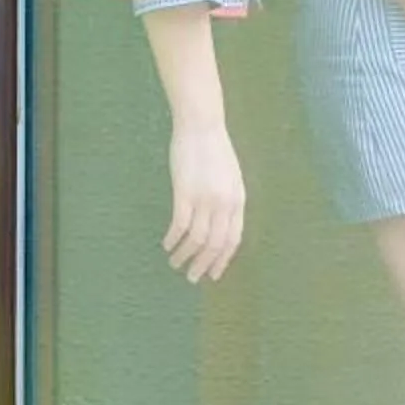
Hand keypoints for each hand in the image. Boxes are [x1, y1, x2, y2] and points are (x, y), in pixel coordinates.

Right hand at [165, 122, 246, 281]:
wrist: (201, 126)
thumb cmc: (214, 149)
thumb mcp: (231, 177)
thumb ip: (228, 201)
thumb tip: (220, 225)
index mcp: (238, 201)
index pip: (232, 239)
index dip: (222, 259)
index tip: (213, 273)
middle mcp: (224, 204)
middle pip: (215, 244)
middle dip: (203, 265)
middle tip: (192, 278)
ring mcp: (205, 199)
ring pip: (197, 239)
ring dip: (185, 255)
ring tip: (175, 263)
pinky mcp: (185, 192)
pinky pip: (179, 225)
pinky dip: (173, 239)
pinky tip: (166, 244)